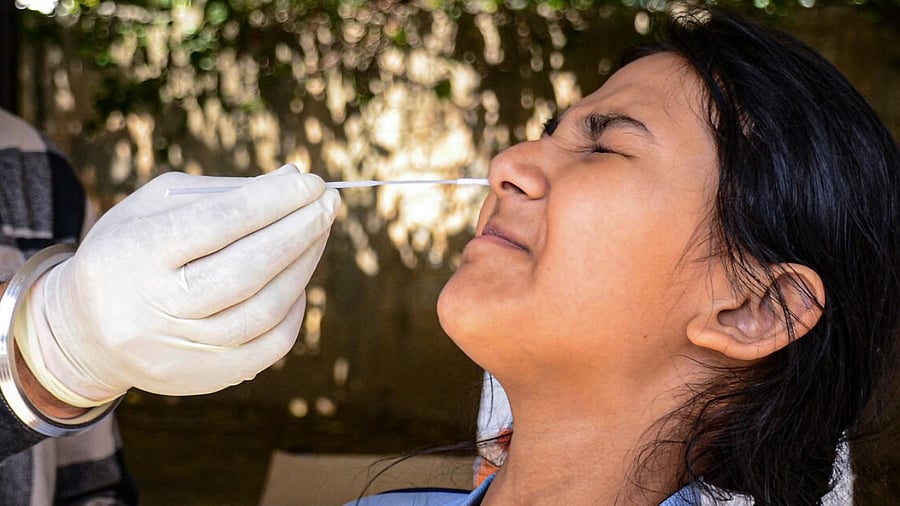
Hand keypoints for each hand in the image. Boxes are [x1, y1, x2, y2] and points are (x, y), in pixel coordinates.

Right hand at [16, 165, 339, 406]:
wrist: (84, 331)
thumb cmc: (132, 252)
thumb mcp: (156, 207)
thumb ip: (225, 192)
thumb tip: (294, 179)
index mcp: (135, 253)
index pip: (218, 223)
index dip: (273, 200)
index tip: (310, 181)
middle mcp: (154, 307)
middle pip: (247, 269)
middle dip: (299, 231)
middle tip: (329, 202)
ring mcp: (179, 350)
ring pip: (263, 310)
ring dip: (304, 266)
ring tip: (320, 232)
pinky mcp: (203, 378)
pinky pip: (269, 345)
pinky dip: (294, 308)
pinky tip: (301, 277)